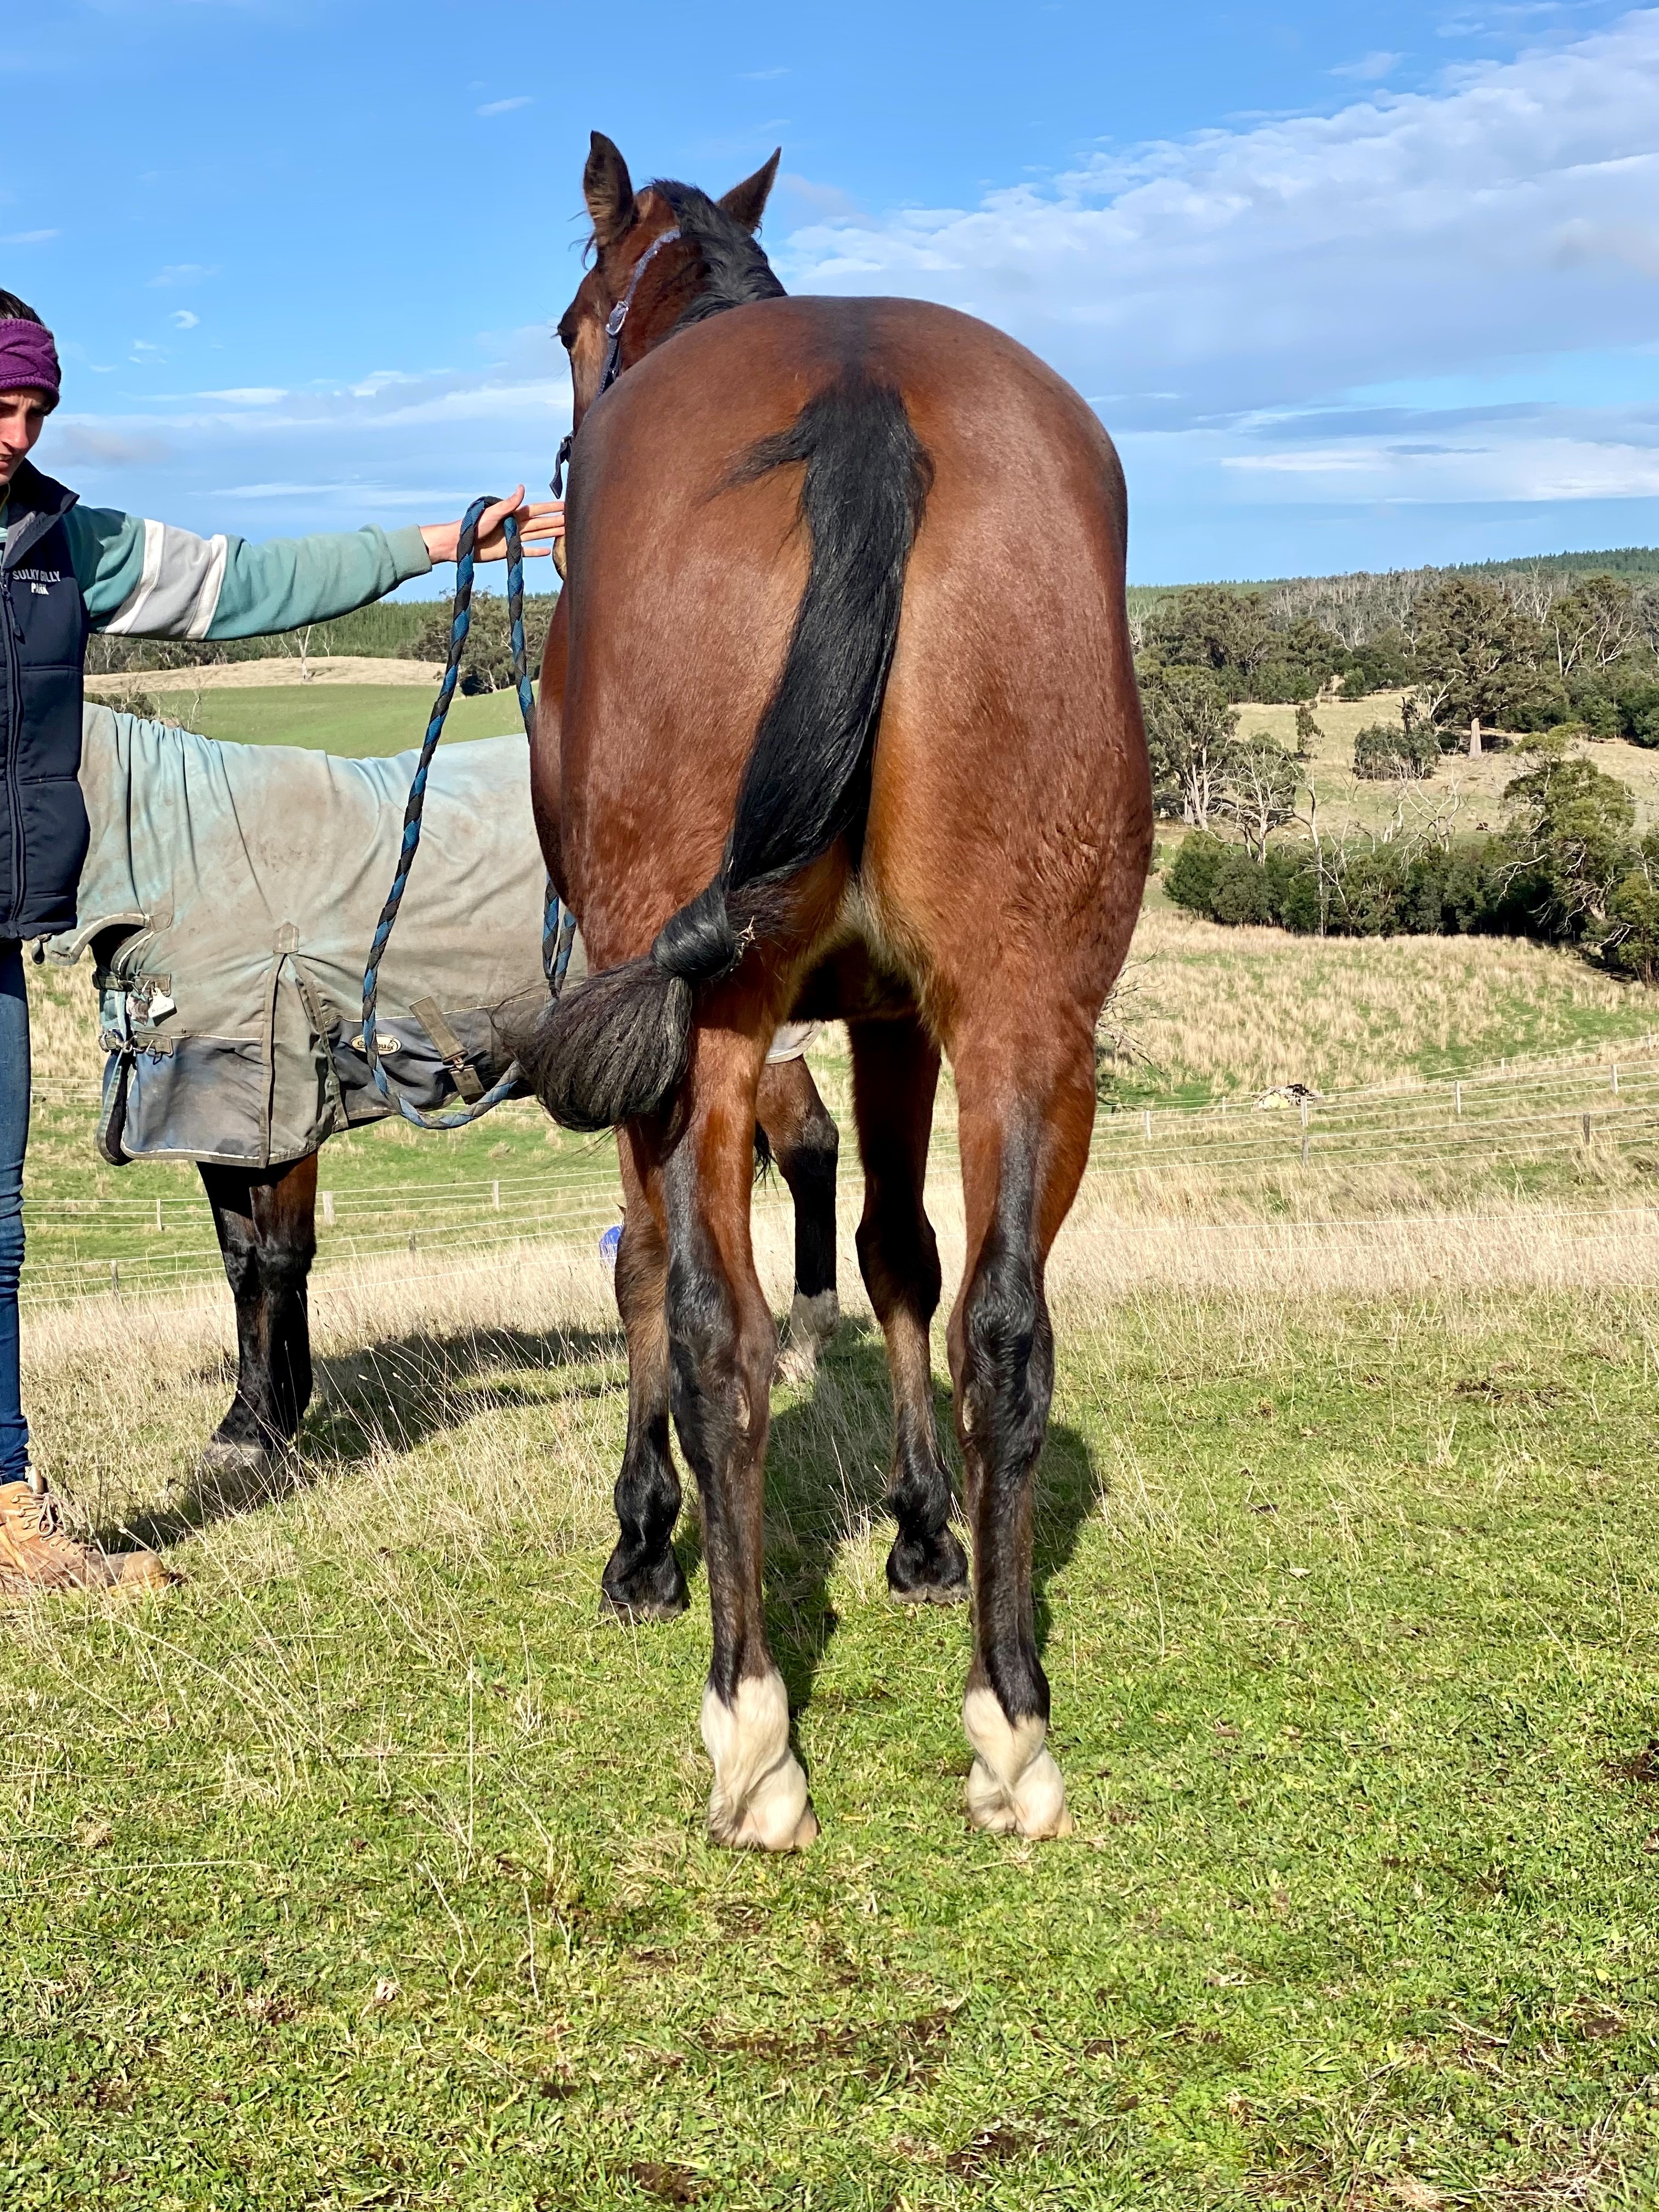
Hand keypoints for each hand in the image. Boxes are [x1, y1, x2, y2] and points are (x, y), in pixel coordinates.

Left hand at [420, 487, 563, 565]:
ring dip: (551, 534)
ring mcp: (514, 538)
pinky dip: (537, 551)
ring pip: (538, 535)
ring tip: (566, 532)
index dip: (551, 508)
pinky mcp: (509, 551)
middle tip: (573, 520)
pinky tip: (548, 551)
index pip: (537, 510)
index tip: (565, 505)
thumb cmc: (473, 525)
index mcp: (513, 514)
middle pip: (541, 523)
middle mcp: (516, 525)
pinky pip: (527, 551)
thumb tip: (522, 488)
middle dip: (556, 521)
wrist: (460, 544)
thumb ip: (509, 503)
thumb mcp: (492, 513)